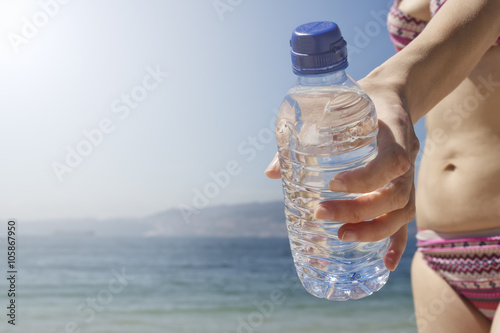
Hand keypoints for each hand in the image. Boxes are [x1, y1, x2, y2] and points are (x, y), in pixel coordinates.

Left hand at [265, 78, 419, 270]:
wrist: (393, 94)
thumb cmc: (359, 100)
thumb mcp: (336, 106)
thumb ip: (305, 135)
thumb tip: (272, 172)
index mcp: (394, 132)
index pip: (392, 162)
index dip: (366, 178)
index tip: (334, 185)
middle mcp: (408, 156)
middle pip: (395, 194)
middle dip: (360, 210)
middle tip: (322, 213)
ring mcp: (410, 175)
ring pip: (402, 210)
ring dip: (375, 229)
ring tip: (343, 236)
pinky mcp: (406, 187)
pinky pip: (408, 218)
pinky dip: (398, 241)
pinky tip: (386, 263)